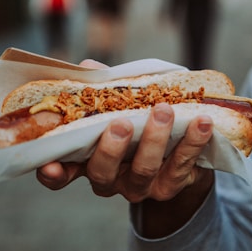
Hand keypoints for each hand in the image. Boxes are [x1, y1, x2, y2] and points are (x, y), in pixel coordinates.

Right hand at [36, 103, 213, 202]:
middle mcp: (110, 178)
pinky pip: (181, 167)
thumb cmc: (137, 120)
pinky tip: (202, 122)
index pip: (63, 173)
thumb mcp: (117, 103)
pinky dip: (192, 142)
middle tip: (122, 124)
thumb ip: (103, 88)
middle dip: (111, 150)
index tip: (49, 165)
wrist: (176, 149)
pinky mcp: (170, 185)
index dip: (53, 173)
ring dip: (154, 140)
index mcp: (87, 159)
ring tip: (163, 111)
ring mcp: (139, 186)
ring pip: (143, 171)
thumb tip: (88, 65)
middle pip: (102, 173)